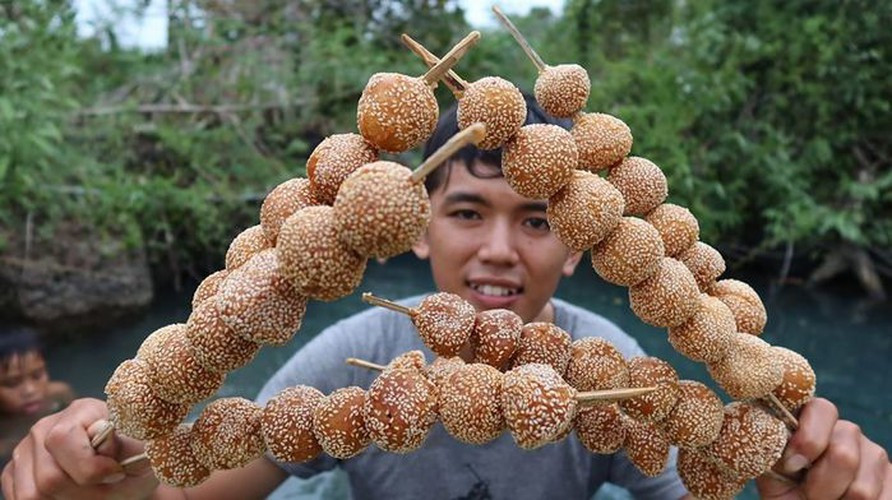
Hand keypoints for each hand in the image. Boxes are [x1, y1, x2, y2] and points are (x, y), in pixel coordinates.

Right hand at [1, 398, 157, 498]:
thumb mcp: (143, 452)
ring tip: (93, 494)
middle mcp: (47, 426)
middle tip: (109, 490)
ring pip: (34, 494)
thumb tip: (102, 438)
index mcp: (81, 411)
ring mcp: (26, 450)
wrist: (126, 474)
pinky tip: (72, 496)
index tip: (117, 473)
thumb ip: (125, 444)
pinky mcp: (15, 473)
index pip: (63, 439)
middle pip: (49, 477)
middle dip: (85, 493)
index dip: (90, 467)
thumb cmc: (135, 460)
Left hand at [757, 397, 890, 498]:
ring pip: (862, 488)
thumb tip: (783, 447)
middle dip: (820, 485)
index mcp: (812, 421)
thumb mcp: (770, 470)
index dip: (809, 439)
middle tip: (808, 495)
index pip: (822, 409)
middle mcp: (845, 432)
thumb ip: (775, 450)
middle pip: (844, 455)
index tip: (791, 466)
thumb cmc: (784, 492)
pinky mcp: (890, 479)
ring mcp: (873, 454)